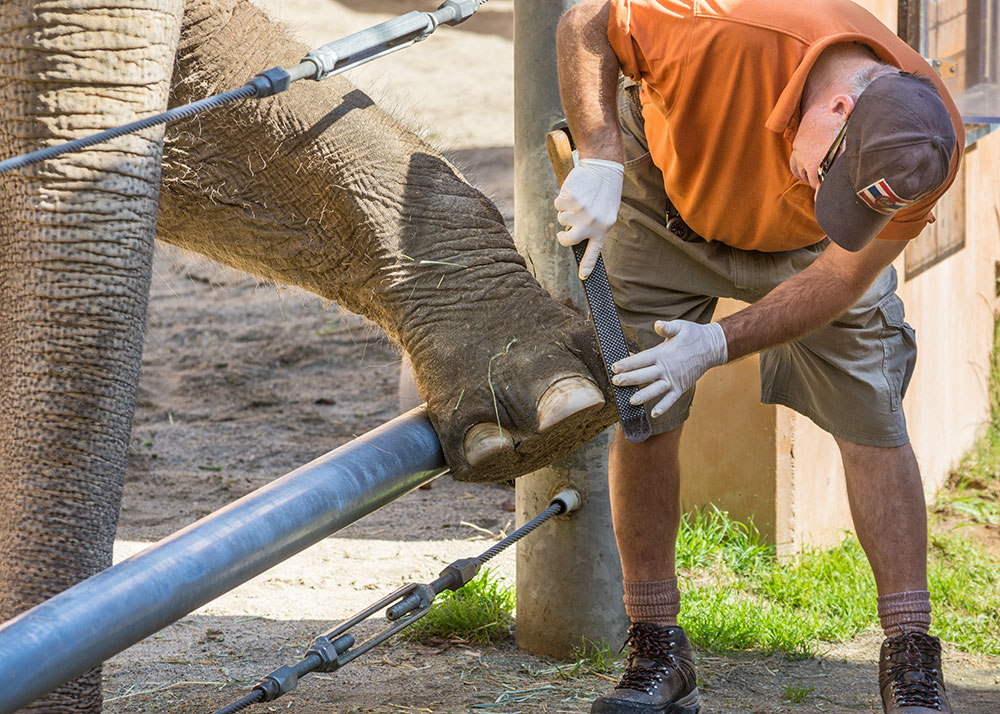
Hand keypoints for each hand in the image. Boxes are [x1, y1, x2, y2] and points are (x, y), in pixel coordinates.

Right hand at [554, 158, 623, 278]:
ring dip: (565, 211)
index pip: (594, 252)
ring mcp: (580, 212)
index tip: (584, 277)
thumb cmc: (604, 192)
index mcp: (603, 228)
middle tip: (563, 233)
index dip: (587, 266)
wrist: (603, 168)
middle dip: (562, 237)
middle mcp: (591, 223)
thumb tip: (574, 237)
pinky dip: (562, 198)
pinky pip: (558, 205)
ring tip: (578, 200)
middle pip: (568, 240)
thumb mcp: (605, 213)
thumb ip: (593, 227)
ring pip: (561, 220)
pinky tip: (575, 191)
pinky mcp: (570, 200)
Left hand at [611, 320, 728, 417]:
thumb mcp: (680, 327)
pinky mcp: (681, 387)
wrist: (712, 347)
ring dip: (644, 395)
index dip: (628, 363)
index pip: (642, 359)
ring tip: (631, 401)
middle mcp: (667, 368)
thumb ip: (667, 328)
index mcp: (663, 353)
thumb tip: (657, 324)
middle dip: (629, 379)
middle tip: (615, 383)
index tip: (615, 367)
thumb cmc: (693, 335)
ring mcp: (674, 379)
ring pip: (656, 389)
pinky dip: (663, 406)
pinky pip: (671, 399)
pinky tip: (654, 414)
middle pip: (645, 375)